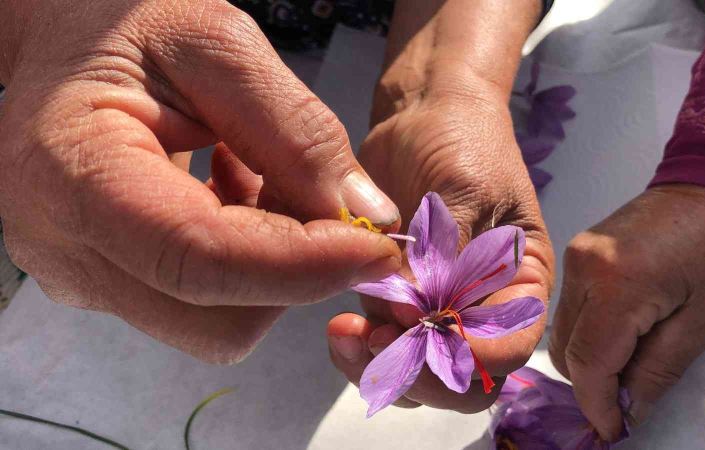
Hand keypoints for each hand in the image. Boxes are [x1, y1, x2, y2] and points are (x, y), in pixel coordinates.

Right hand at [0, 0, 401, 362]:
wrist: (61, 45)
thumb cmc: (119, 24)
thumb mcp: (215, 45)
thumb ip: (296, 129)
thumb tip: (369, 216)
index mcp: (73, 177)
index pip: (202, 260)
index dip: (303, 264)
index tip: (378, 246)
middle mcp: (67, 253)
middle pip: (218, 319)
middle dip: (294, 269)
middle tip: (314, 190)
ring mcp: (86, 280)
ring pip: (220, 321)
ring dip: (275, 262)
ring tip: (256, 171)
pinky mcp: (114, 286)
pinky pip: (207, 305)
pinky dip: (252, 260)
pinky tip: (236, 188)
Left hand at [327, 89, 555, 412]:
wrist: (424, 112)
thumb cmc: (464, 141)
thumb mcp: (467, 190)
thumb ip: (448, 257)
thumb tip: (421, 318)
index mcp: (520, 285)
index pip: (508, 349)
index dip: (469, 358)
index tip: (423, 332)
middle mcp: (481, 308)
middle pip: (463, 379)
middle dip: (421, 375)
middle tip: (377, 341)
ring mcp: (434, 308)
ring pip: (417, 374)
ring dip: (383, 369)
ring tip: (348, 335)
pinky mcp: (393, 298)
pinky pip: (382, 348)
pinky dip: (361, 351)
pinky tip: (340, 325)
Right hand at [548, 184, 704, 439]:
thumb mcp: (702, 321)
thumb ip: (657, 370)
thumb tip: (627, 410)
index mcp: (617, 283)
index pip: (588, 362)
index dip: (597, 404)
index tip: (611, 432)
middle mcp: (583, 268)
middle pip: (566, 349)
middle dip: (591, 386)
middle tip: (625, 405)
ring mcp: (575, 256)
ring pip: (562, 330)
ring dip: (589, 360)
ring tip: (629, 368)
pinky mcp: (578, 252)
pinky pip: (570, 307)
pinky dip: (589, 333)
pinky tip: (621, 337)